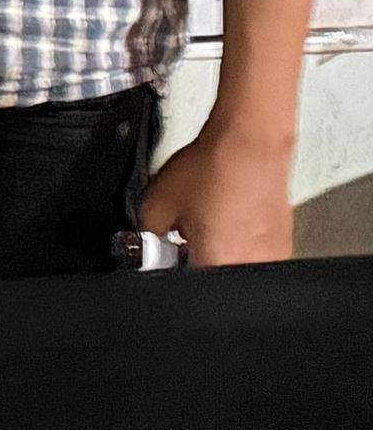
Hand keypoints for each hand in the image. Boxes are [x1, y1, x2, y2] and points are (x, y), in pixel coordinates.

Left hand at [135, 112, 295, 267]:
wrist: (251, 142)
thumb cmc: (214, 166)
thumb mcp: (157, 202)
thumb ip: (147, 234)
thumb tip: (147, 247)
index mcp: (218, 263)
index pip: (185, 287)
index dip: (170, 267)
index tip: (163, 252)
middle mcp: (252, 266)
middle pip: (212, 278)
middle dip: (193, 258)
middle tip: (186, 228)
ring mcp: (273, 257)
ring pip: (234, 266)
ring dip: (217, 250)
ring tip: (211, 217)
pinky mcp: (283, 244)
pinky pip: (254, 253)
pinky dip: (238, 240)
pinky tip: (230, 215)